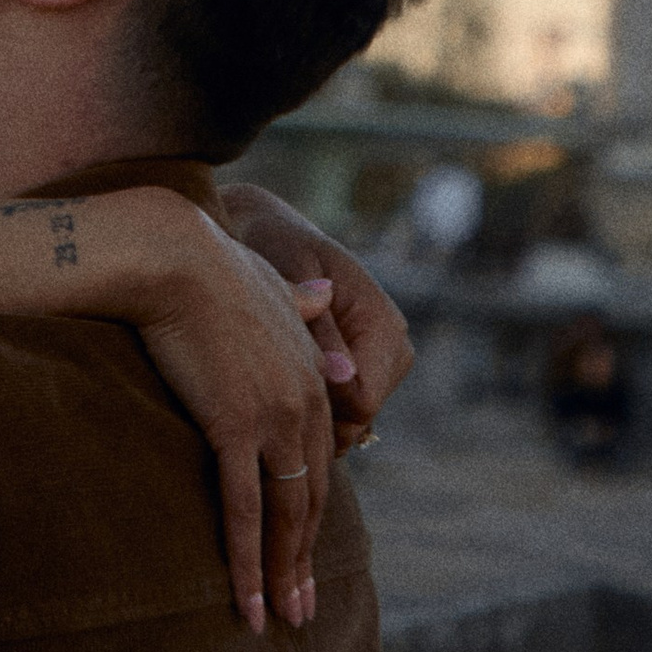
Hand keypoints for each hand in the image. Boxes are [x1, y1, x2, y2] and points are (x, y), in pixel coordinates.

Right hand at [134, 208, 337, 637]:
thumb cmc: (209, 261)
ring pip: (285, 515)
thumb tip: (325, 292)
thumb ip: (298, 300)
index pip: (319, 463)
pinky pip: (244, 510)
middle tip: (302, 608)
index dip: (312, 513)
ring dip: (283, 574)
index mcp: (312, 377)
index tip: (304, 552)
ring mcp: (274, 419)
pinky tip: (248, 602)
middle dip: (304, 559)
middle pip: (311, 500)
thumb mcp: (268, 281)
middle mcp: (305, 404)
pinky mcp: (236, 428)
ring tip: (280, 620)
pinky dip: (248, 562)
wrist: (174, 255)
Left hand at [213, 180, 412, 444]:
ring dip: (309, 413)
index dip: (318, 411)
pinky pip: (340, 409)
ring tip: (261, 390)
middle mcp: (393, 345)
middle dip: (313, 416)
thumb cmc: (274, 247)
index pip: (362, 401)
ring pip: (349, 419)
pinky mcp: (363, 367)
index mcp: (382, 322)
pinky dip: (309, 407)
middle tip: (258, 399)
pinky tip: (273, 390)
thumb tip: (342, 375)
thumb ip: (316, 327)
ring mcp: (382, 360)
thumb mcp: (289, 275)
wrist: (269, 231)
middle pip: (358, 418)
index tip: (268, 398)